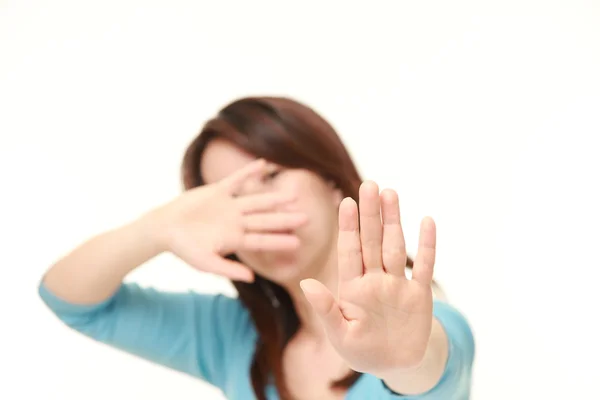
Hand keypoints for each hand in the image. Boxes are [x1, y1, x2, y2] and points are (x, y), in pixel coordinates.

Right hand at [146, 159, 306, 281]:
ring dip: (273, 198)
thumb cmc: (184, 249)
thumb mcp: (206, 263)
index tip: (298, 243)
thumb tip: (251, 278)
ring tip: (292, 195)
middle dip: (284, 219)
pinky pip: (237, 180)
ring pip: (256, 201)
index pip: (262, 240)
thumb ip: (228, 269)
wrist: (164, 228)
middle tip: (306, 218)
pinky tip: (264, 164)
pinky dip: (249, 172)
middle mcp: (236, 222)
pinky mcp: (218, 191)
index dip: (279, 241)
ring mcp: (229, 206)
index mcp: (235, 239)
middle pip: (265, 220)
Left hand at [300, 181, 435, 373]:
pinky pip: (424, 267)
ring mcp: (398, 285)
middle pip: (372, 241)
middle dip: (370, 214)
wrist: (394, 366)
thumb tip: (307, 284)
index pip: (350, 251)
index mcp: (353, 288)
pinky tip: (426, 221)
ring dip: (393, 221)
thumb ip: (326, 308)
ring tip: (390, 193)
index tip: (346, 202)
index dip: (349, 227)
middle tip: (369, 185)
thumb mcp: (339, 334)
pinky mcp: (419, 295)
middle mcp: (375, 280)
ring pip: (396, 246)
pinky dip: (426, 246)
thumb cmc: (361, 350)